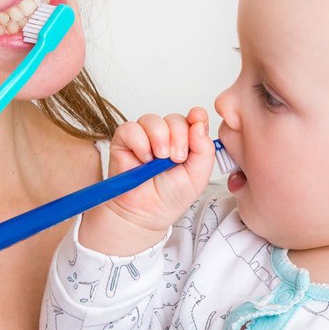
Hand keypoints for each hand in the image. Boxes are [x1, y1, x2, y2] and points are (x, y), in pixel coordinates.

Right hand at [79, 107, 213, 254]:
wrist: (146, 213)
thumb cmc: (170, 196)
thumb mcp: (198, 175)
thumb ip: (204, 149)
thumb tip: (199, 122)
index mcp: (185, 140)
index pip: (193, 118)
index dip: (196, 116)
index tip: (197, 119)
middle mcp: (165, 135)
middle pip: (174, 119)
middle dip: (178, 137)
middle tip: (176, 159)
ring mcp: (144, 135)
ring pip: (152, 120)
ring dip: (159, 139)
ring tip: (158, 159)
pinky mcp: (124, 139)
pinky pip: (131, 128)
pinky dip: (140, 143)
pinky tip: (144, 159)